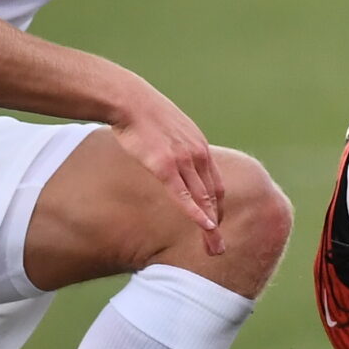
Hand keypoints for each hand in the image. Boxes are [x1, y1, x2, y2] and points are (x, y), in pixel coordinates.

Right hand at [110, 79, 226, 254]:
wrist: (129, 100)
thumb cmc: (143, 113)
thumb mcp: (168, 129)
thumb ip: (176, 147)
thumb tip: (168, 156)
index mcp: (199, 147)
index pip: (215, 184)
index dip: (217, 207)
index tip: (216, 225)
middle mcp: (197, 154)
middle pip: (213, 196)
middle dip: (218, 224)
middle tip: (219, 248)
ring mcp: (182, 160)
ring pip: (203, 199)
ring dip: (210, 226)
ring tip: (215, 248)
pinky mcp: (164, 165)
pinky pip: (184, 195)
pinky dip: (196, 212)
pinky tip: (205, 227)